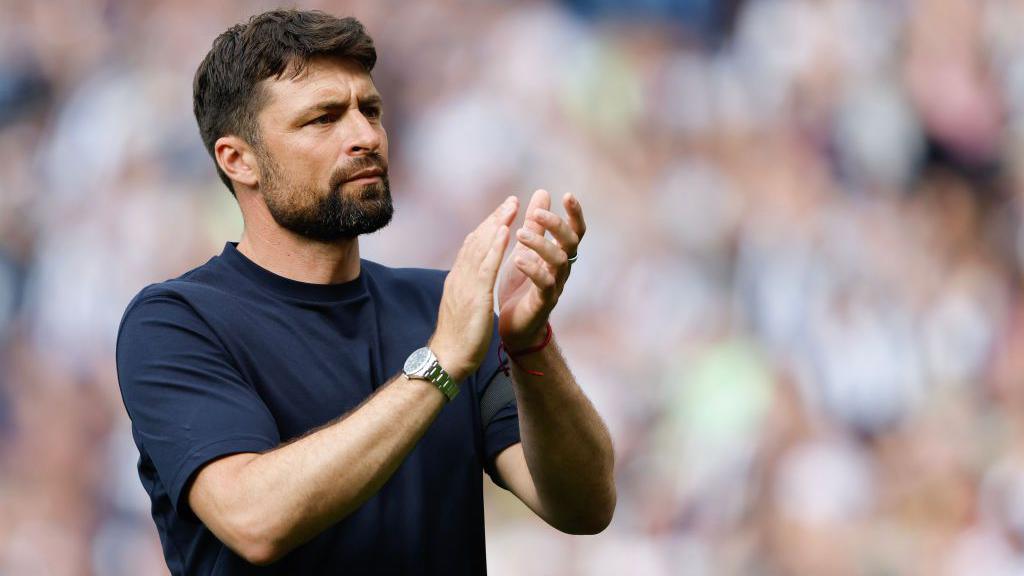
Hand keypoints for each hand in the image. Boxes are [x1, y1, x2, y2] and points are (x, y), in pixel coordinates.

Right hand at [431, 196, 517, 380]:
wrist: (447, 359)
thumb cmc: (457, 340)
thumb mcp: (463, 309)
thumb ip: (468, 292)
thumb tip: (473, 285)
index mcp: (459, 280)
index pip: (473, 248)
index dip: (488, 229)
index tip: (501, 215)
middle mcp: (460, 276)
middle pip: (478, 240)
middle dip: (495, 219)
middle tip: (511, 201)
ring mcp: (465, 284)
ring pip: (481, 247)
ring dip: (498, 224)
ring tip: (512, 206)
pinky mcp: (474, 294)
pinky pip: (486, 265)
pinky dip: (496, 246)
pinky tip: (507, 231)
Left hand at [498, 189, 585, 349]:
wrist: (514, 326)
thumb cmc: (521, 286)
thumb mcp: (526, 249)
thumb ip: (535, 224)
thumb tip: (543, 192)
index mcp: (558, 254)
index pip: (575, 231)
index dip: (575, 213)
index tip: (566, 195)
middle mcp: (561, 269)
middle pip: (571, 242)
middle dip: (556, 225)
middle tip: (536, 213)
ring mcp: (555, 285)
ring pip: (559, 261)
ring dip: (541, 244)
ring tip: (520, 233)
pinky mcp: (543, 302)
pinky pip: (544, 284)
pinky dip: (532, 270)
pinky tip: (518, 260)